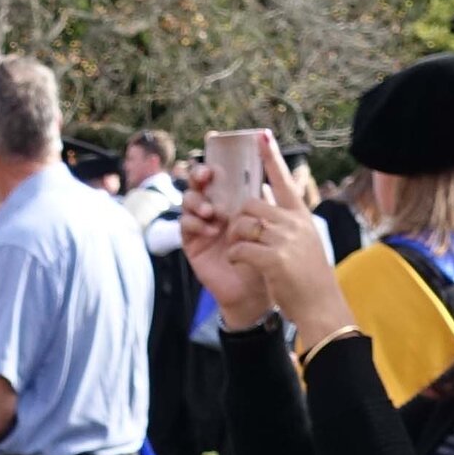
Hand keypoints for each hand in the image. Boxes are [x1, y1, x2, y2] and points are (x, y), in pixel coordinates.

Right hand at [177, 177, 279, 328]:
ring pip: (188, 201)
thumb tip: (266, 171)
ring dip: (197, 201)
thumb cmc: (265, 257)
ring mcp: (201, 225)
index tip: (218, 163)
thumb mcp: (268, 225)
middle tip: (206, 177)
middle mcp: (214, 209)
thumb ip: (263, 202)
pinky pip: (185, 226)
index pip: (218, 176)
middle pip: (198, 183)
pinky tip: (210, 231)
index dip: (213, 166)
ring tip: (211, 212)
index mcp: (232, 201)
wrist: (256, 291)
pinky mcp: (192, 243)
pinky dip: (195, 223)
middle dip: (198, 176)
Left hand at [229, 154, 352, 334]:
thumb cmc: (309, 279)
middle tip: (240, 236)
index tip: (261, 135)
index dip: (271, 157)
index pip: (285, 181)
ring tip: (243, 254)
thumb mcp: (303, 242)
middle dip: (240, 219)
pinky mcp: (274, 259)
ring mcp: (285, 240)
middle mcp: (295, 224)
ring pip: (243, 225)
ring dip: (236, 239)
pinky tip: (241, 265)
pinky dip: (235, 257)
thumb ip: (287, 221)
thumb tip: (267, 195)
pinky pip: (239, 248)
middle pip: (253, 204)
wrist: (321, 308)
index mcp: (302, 217)